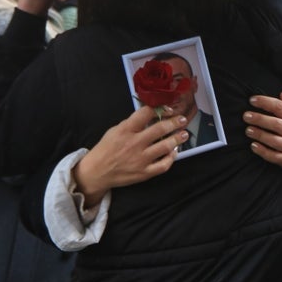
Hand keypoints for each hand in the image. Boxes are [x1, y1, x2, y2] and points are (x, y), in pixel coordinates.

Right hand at [72, 106, 186, 206]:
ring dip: (178, 139)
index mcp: (126, 130)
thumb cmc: (106, 149)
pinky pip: (163, 165)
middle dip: (175, 123)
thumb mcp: (115, 130)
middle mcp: (134, 143)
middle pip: (160, 129)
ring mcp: (140, 159)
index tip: (169, 109)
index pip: (146, 113)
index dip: (160, 109)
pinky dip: (171, 158)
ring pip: (165, 147)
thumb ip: (132, 123)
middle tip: (183, 120)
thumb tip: (152, 115)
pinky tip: (174, 152)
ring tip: (184, 134)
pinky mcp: (144, 173)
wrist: (97, 172)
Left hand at [245, 92, 281, 166]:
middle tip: (246, 116)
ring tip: (248, 130)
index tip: (252, 100)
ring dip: (260, 135)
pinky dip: (263, 151)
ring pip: (274, 140)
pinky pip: (274, 156)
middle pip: (276, 124)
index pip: (280, 107)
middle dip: (260, 119)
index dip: (265, 102)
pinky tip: (253, 146)